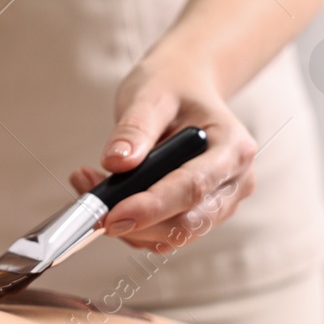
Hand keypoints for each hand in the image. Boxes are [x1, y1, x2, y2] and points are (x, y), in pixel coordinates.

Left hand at [71, 57, 257, 249]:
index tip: (113, 215)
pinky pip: (162, 235)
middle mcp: (234, 182)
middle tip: (90, 199)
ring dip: (126, 224)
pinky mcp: (197, 215)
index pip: (193, 188)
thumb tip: (117, 163)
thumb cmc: (173, 87)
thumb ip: (135, 128)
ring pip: (172, 236)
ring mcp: (219, 203)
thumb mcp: (151, 95)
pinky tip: (106, 195)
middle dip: (135, 221)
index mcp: (232, 148)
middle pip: (187, 223)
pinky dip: (130, 225)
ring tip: (89, 184)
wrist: (184, 88)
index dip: (152, 207)